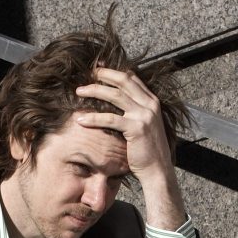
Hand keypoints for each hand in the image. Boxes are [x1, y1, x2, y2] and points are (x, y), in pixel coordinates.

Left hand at [73, 67, 185, 229]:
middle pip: (123, 81)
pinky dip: (94, 118)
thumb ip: (135, 112)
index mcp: (152, 101)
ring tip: (79, 91)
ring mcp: (144, 115)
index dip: (114, 71)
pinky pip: (110, 119)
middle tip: (88, 74)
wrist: (158, 169)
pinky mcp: (136, 129)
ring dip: (95, 90)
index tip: (99, 69)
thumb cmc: (147, 150)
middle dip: (103, 75)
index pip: (132, 78)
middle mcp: (149, 105)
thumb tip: (118, 105)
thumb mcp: (144, 125)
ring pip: (115, 95)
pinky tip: (81, 119)